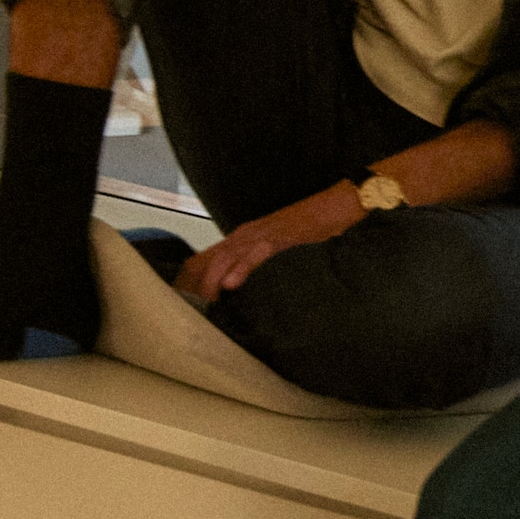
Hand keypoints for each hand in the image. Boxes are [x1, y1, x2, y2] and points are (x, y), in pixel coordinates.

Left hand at [178, 182, 365, 305]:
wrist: (339, 205)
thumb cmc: (311, 228)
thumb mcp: (275, 248)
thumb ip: (255, 264)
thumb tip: (240, 290)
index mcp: (241, 239)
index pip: (201, 260)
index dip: (186, 282)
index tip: (180, 305)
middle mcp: (244, 236)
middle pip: (205, 261)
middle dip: (192, 287)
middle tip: (186, 313)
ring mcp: (261, 236)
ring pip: (225, 258)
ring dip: (210, 282)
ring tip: (202, 305)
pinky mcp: (282, 238)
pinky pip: (257, 254)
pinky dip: (243, 268)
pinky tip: (232, 284)